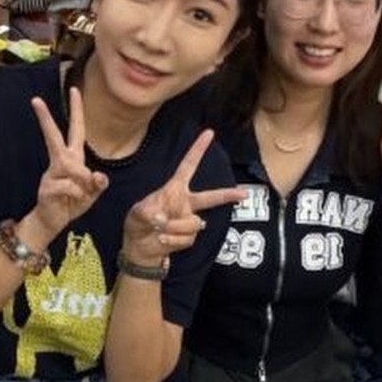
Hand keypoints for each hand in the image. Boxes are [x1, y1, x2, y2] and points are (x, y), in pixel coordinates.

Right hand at [27, 88, 109, 237]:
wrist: (52, 222)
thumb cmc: (72, 203)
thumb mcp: (92, 193)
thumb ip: (98, 184)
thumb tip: (98, 175)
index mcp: (72, 158)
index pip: (76, 129)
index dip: (76, 110)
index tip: (73, 89)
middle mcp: (60, 162)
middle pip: (54, 137)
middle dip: (46, 119)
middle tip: (34, 99)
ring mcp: (51, 174)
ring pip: (72, 168)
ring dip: (83, 183)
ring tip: (82, 195)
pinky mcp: (47, 188)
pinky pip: (71, 188)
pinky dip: (78, 196)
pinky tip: (72, 203)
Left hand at [122, 128, 246, 268]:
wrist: (139, 248)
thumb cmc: (138, 224)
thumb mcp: (137, 212)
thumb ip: (148, 211)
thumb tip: (162, 217)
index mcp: (174, 190)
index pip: (188, 166)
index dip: (198, 150)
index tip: (209, 133)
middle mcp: (185, 204)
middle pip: (210, 197)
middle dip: (227, 195)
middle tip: (244, 194)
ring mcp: (189, 220)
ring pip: (194, 223)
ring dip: (174, 228)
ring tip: (159, 230)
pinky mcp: (190, 237)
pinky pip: (187, 238)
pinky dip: (172, 240)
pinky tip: (162, 240)